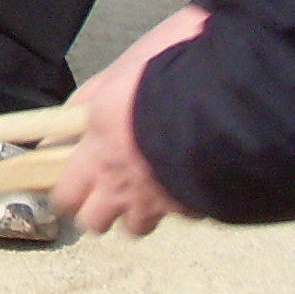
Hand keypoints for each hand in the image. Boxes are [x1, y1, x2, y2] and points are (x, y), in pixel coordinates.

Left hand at [49, 4, 209, 237]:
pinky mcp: (192, 208)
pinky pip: (181, 215)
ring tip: (148, 190)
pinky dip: (182, 204)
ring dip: (139, 212)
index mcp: (98, 145)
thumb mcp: (125, 66)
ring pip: (136, 227)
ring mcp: (156, 200)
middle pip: (93, 222)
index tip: (71, 184)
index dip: (67, 193)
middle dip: (98, 211)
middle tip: (108, 192)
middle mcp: (121, 181)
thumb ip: (98, 92)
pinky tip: (190, 181)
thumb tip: (80, 105)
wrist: (229, 96)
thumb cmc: (175, 70)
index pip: (65, 191)